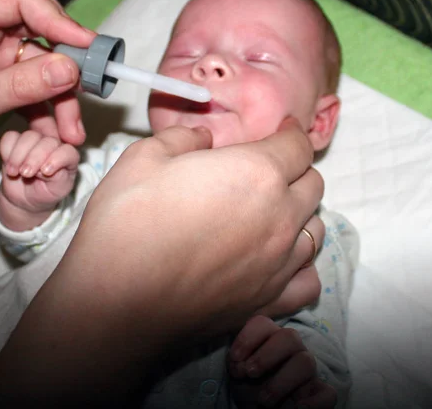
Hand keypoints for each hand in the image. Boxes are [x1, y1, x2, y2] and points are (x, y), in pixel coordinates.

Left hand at [0, 0, 93, 184]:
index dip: (56, 18)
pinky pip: (40, 88)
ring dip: (64, 97)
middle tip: (88, 86)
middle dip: (67, 63)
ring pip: (48, 65)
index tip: (84, 45)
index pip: (20, 0)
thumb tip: (68, 69)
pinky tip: (59, 132)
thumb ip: (18, 86)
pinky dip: (53, 110)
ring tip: (71, 130)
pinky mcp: (6, 79)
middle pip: (42, 31)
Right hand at [0, 119, 324, 405]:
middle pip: (313, 184)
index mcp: (256, 173)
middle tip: (267, 169)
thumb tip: (203, 137)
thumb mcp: (143, 157)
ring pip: (315, 229)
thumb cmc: (126, 221)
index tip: (282, 129)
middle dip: (295, 169)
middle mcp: (279, 217)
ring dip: (300, 214)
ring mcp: (278, 264)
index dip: (290, 131)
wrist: (116, 299)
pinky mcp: (267, 301)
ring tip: (272, 212)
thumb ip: (183, 138)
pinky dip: (301, 265)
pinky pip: (307, 280)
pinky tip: (278, 260)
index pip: (297, 145)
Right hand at [0, 128, 79, 231]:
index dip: (57, 159)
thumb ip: (57, 177)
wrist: (27, 198)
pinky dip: (6, 151)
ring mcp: (35, 141)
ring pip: (28, 137)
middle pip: (46, 141)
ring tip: (14, 173)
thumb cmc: (47, 192)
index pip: (67, 150)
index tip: (46, 172)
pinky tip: (9, 166)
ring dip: (18, 155)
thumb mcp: (58, 190)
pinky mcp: (16, 142)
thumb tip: (43, 167)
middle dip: (34, 158)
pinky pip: (10, 137)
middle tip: (26, 174)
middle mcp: (53, 145)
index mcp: (68, 156)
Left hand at [228, 316, 336, 407]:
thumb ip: (237, 363)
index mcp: (270, 338)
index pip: (263, 323)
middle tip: (249, 374)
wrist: (260, 408)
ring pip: (305, 362)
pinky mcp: (319, 393)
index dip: (247, 338)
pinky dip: (314, 402)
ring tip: (263, 400)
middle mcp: (292, 349)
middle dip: (266, 355)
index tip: (234, 359)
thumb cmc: (249, 385)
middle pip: (289, 336)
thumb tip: (242, 366)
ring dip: (281, 382)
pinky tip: (297, 408)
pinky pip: (327, 393)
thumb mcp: (238, 372)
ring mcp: (308, 371)